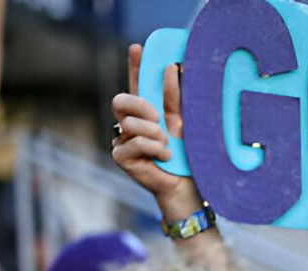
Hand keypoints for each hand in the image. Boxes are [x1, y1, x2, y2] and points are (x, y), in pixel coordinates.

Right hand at [111, 44, 204, 217]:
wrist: (187, 186)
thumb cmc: (188, 156)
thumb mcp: (184, 124)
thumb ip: (176, 99)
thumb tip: (172, 68)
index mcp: (148, 112)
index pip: (137, 84)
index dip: (135, 66)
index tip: (139, 47)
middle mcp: (131, 123)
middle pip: (120, 100)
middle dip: (139, 106)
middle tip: (158, 118)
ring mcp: (122, 139)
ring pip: (128, 123)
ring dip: (153, 134)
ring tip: (167, 146)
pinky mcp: (120, 156)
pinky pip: (132, 142)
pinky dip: (153, 149)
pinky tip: (165, 157)